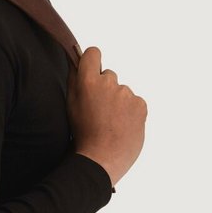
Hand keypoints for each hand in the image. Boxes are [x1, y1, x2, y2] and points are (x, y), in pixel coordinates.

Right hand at [69, 46, 146, 187]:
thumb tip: (75, 60)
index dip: (92, 61)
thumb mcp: (71, 106)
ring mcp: (127, 94)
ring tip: (111, 124)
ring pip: (122, 92)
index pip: (93, 53)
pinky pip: (135, 103)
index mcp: (88, 82)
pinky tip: (122, 126)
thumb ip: (73, 79)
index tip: (92, 72)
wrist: (102, 159)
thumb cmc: (83, 135)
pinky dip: (130, 112)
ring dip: (118, 103)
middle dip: (105, 89)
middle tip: (100, 111)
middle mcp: (109, 83)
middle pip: (109, 76)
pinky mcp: (140, 104)